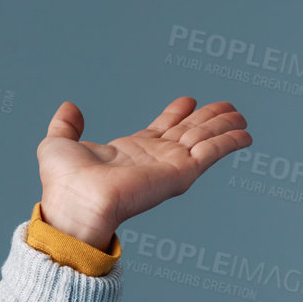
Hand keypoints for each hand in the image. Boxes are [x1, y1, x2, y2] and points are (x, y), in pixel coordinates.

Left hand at [36, 97, 251, 250]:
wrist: (75, 201)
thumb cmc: (63, 182)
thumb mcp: (57, 144)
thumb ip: (65, 125)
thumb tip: (69, 107)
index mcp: (130, 151)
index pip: (160, 129)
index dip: (176, 113)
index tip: (189, 100)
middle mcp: (153, 158)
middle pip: (188, 131)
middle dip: (208, 118)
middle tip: (227, 105)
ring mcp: (169, 165)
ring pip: (203, 138)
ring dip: (223, 125)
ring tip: (239, 114)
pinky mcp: (180, 171)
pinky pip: (211, 152)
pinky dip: (229, 142)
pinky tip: (244, 134)